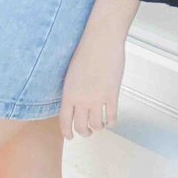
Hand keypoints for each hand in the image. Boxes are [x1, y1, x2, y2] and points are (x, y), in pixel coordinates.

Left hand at [59, 19, 125, 140]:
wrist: (101, 40)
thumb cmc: (86, 51)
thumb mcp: (71, 73)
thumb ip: (73, 90)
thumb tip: (76, 102)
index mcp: (68, 93)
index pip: (65, 121)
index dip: (67, 132)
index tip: (70, 136)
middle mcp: (81, 99)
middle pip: (81, 127)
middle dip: (84, 132)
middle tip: (87, 132)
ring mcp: (97, 99)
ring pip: (97, 125)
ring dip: (98, 128)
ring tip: (100, 126)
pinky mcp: (112, 95)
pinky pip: (112, 117)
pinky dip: (111, 122)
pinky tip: (110, 120)